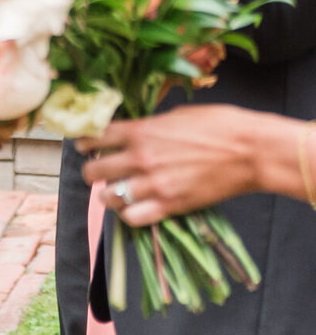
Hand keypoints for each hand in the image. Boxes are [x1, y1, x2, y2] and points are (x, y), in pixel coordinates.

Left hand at [81, 106, 277, 224]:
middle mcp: (140, 158)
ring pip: (108, 198)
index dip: (84, 142)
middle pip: (93, 171)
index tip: (85, 145)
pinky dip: (129, 215)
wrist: (250, 151)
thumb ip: (149, 127)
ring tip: (117, 192)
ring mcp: (153, 185)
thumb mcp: (176, 115)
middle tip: (101, 171)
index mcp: (140, 131)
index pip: (93, 138)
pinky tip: (135, 207)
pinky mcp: (170, 206)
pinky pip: (133, 218)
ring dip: (109, 195)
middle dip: (92, 171)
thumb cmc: (218, 125)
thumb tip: (132, 132)